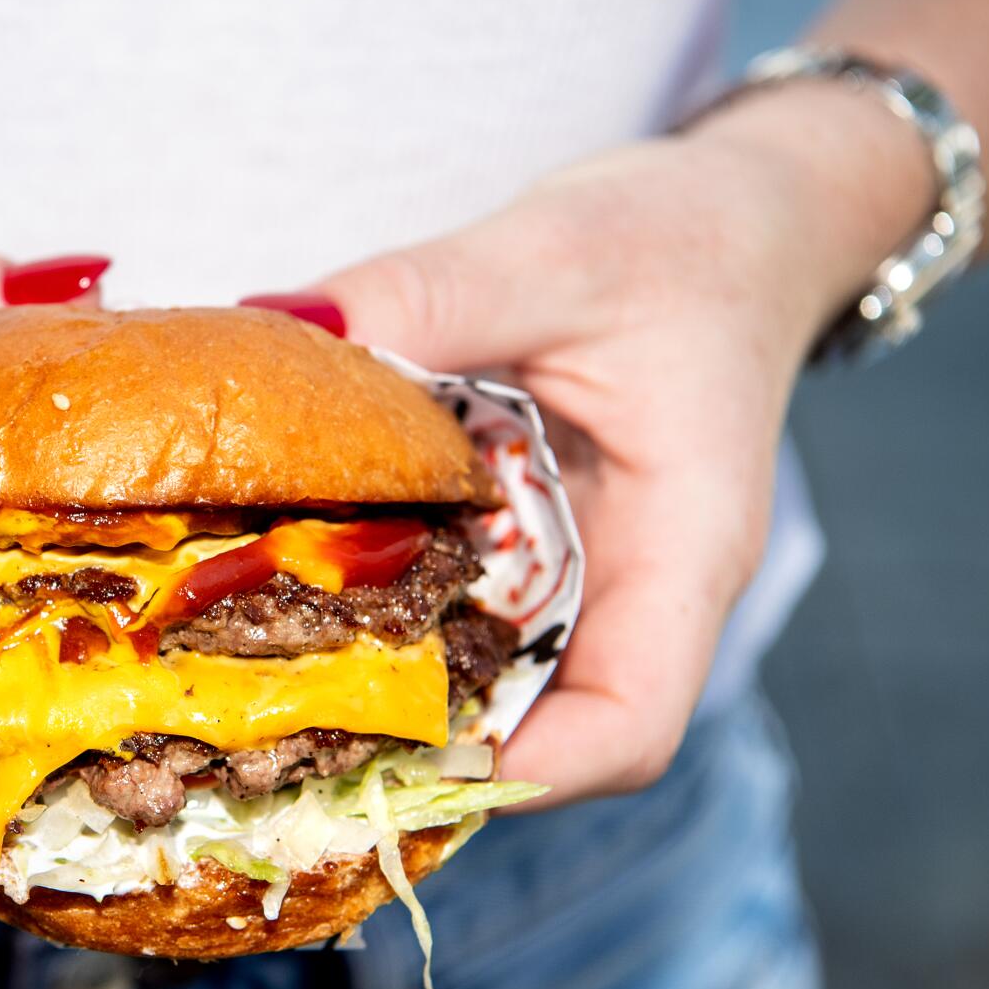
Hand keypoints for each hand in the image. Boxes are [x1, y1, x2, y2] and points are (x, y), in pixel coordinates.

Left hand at [250, 89, 927, 806]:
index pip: (629, 725)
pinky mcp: (527, 544)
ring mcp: (578, 576)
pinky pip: (454, 604)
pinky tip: (285, 566)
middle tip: (269, 713)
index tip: (397, 747)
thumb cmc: (686, 239)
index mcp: (684, 550)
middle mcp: (633, 591)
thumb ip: (429, 293)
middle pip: (533, 725)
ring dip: (378, 675)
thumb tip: (287, 328)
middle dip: (409, 736)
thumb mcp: (558, 248)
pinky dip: (377, 601)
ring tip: (251, 653)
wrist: (738, 221)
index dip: (520, 767)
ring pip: (481, 675)